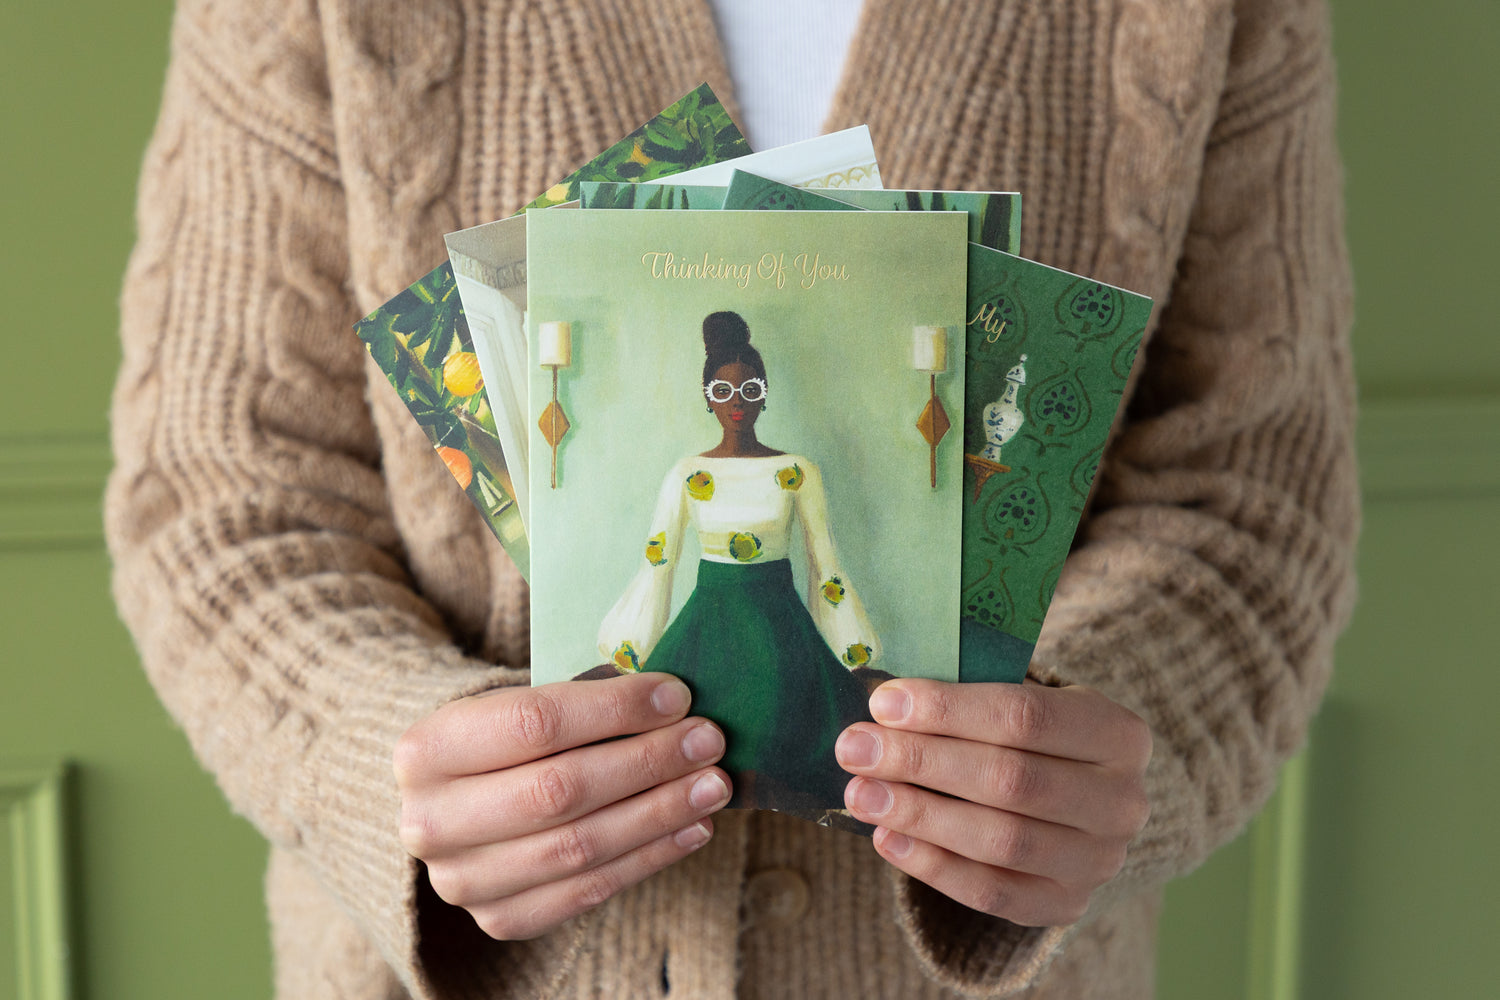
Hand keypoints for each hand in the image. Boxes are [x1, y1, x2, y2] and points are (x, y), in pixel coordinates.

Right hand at [394, 672, 731, 939]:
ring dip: (660, 813)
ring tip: (713, 785)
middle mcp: (430, 821)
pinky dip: (650, 857)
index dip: (614, 710)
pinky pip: (589, 891)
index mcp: (426, 749)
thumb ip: (583, 701)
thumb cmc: (504, 741)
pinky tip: (693, 828)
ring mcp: (462, 880)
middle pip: (559, 791)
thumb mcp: (519, 704)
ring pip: (580, 847)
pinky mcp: (499, 919)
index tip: (677, 696)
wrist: (457, 804)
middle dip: (647, 762)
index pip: (535, 724)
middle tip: (708, 741)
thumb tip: (672, 703)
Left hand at [835, 679, 1150, 926]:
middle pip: (1009, 779)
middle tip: (855, 748)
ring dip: (919, 814)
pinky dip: (932, 866)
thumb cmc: (1030, 737)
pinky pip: (991, 893)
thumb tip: (884, 701)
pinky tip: (886, 838)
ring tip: (860, 794)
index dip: (949, 710)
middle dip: (922, 761)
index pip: (1026, 715)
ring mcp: (1099, 860)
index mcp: (1118, 733)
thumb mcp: (1022, 699)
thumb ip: (967, 697)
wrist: (1076, 802)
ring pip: (999, 840)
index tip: (884, 704)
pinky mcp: (1065, 904)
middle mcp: (1122, 800)